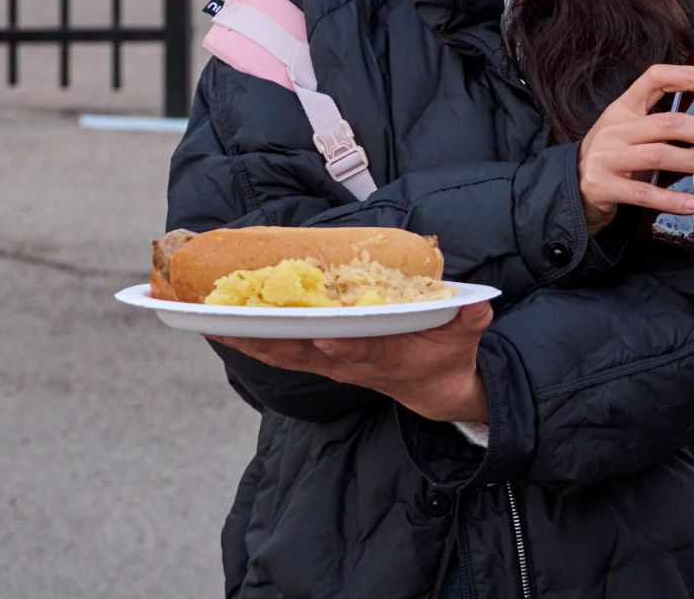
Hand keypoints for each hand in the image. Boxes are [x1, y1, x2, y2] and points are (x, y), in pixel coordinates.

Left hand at [212, 301, 495, 423]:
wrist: (431, 388)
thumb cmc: (445, 355)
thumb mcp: (465, 337)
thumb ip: (469, 320)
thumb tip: (479, 306)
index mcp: (388, 357)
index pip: (364, 353)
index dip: (344, 348)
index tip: (325, 338)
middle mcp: (351, 363)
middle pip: (307, 354)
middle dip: (272, 339)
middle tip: (238, 323)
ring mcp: (332, 364)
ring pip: (285, 354)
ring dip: (250, 339)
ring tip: (214, 320)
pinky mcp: (319, 360)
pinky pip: (280, 351)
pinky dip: (252, 339)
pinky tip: (223, 326)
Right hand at [576, 63, 693, 232]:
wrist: (569, 188)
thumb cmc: (611, 156)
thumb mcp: (627, 130)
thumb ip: (659, 125)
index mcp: (622, 108)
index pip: (653, 79)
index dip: (686, 76)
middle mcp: (614, 129)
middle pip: (666, 123)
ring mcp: (607, 158)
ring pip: (659, 156)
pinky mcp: (603, 187)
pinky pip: (644, 194)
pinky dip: (672, 199)